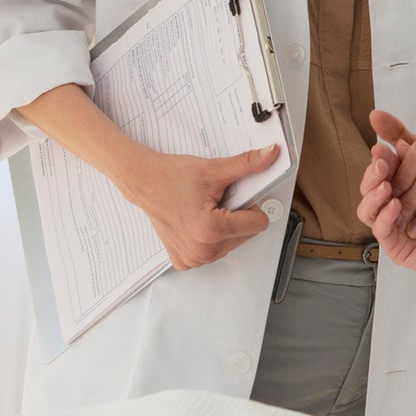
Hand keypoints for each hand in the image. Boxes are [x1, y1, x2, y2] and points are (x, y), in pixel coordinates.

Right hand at [115, 144, 278, 269]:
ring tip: (204, 210)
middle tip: (215, 201)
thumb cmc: (172, 176)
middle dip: (237, 216)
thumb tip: (272, 154)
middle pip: (247, 235)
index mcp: (211, 230)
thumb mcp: (215, 169)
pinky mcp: (185, 261)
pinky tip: (196, 221)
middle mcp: (201, 250)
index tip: (234, 195)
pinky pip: (214, 251)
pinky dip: (210, 237)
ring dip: (225, 226)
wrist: (144, 181)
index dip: (250, 205)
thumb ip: (248, 164)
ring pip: (232, 244)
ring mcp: (192, 259)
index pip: (259, 224)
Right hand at [358, 140, 415, 293]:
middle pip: (369, 190)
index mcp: (403, 190)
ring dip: (373, 195)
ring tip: (386, 185)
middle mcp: (393, 209)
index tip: (382, 147)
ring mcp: (393, 229)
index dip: (381, 160)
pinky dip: (385, 216)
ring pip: (367, 210)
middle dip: (372, 175)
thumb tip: (399, 141)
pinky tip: (395, 205)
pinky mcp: (396, 248)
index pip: (381, 172)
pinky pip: (381, 230)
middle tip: (381, 163)